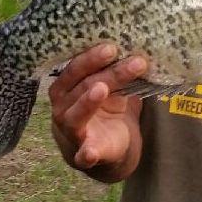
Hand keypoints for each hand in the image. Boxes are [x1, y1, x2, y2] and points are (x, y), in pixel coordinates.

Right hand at [48, 43, 147, 180]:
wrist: (107, 151)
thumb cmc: (104, 111)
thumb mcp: (111, 88)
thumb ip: (117, 71)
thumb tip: (138, 46)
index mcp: (66, 88)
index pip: (75, 69)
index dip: (91, 57)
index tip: (113, 47)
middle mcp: (62, 108)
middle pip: (82, 86)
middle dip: (104, 72)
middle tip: (119, 57)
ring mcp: (70, 132)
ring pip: (77, 115)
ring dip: (88, 102)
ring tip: (102, 88)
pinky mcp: (83, 155)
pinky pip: (83, 155)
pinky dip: (86, 153)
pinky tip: (90, 152)